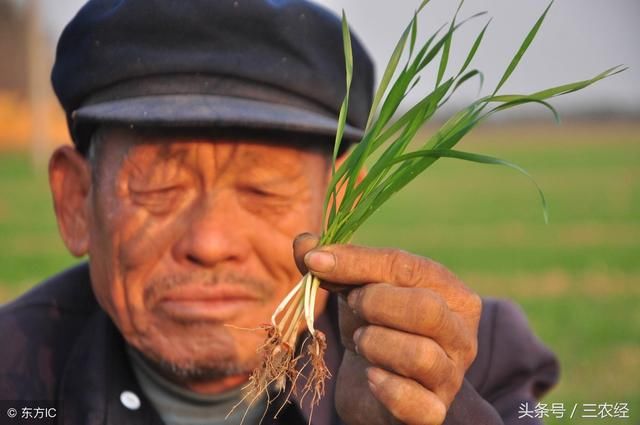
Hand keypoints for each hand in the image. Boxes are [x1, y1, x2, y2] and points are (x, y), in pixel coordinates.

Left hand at [293, 234, 481, 424]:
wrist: (376, 386)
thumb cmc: (374, 326)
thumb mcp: (355, 290)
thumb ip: (331, 265)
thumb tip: (304, 242)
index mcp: (451, 293)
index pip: (408, 268)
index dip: (358, 262)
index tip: (316, 261)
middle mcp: (462, 333)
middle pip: (426, 309)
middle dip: (375, 303)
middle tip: (353, 306)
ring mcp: (452, 375)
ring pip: (420, 354)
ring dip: (376, 344)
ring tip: (362, 341)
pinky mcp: (434, 411)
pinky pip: (414, 402)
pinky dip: (385, 387)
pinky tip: (370, 376)